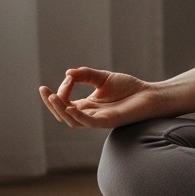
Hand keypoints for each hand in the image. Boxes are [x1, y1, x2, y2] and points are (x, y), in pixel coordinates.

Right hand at [38, 67, 162, 129]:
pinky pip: (88, 122)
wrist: (150, 95)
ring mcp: (98, 120)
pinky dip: (78, 116)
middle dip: (52, 103)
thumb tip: (67, 73)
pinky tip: (71, 107)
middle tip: (44, 90)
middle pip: (64, 114)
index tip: (69, 77)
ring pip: (72, 121)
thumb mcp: (104, 78)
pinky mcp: (108, 121)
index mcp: (88, 106)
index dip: (62, 90)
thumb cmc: (129, 88)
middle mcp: (90, 115)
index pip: (66, 103)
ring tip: (52, 97)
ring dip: (60, 110)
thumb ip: (86, 75)